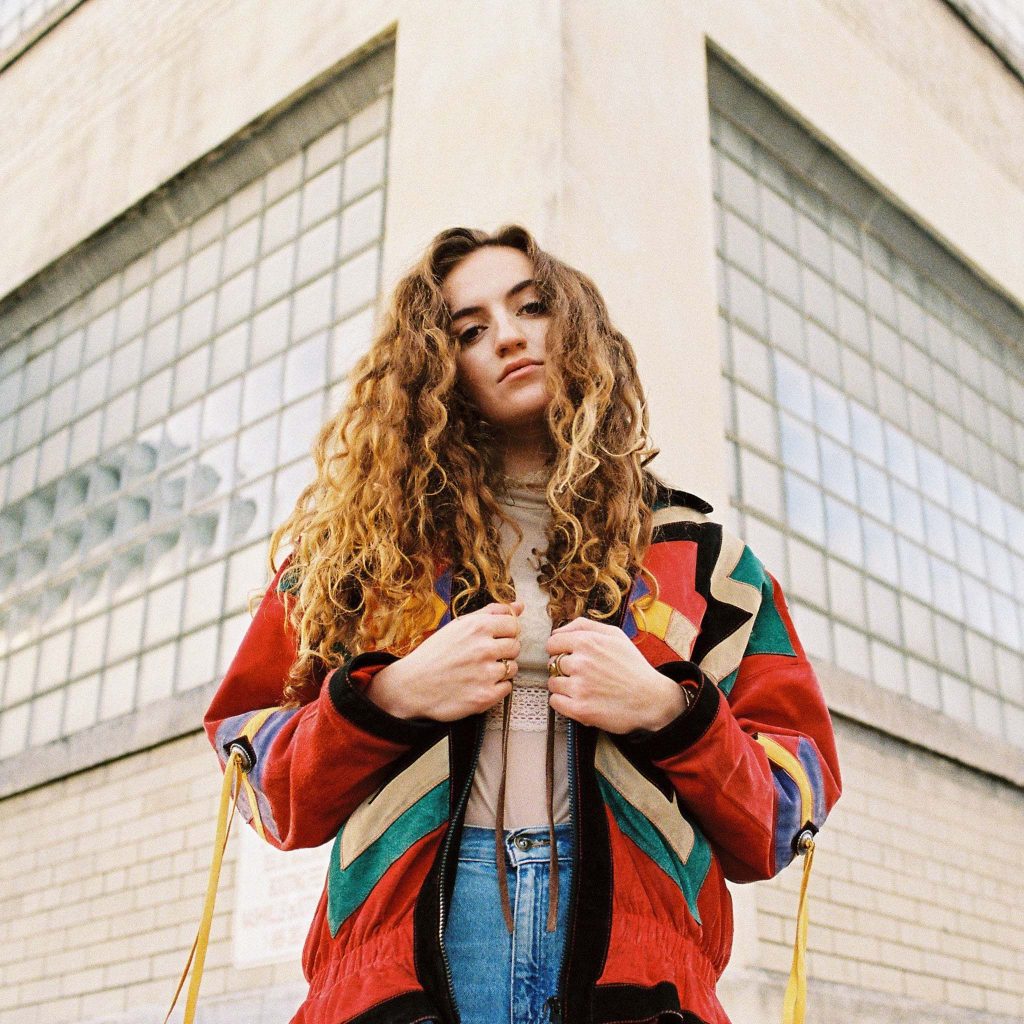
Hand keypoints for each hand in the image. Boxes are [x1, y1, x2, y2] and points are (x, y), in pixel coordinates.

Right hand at [366, 601, 523, 720]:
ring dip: (500, 670)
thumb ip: (491, 613)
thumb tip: (519, 606)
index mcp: (478, 627)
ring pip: (513, 668)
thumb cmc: (434, 654)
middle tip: (482, 657)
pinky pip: (507, 688)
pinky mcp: (485, 696)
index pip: (513, 625)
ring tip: (478, 672)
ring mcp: (486, 673)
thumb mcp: (459, 626)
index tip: (492, 639)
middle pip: (515, 646)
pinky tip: (479, 685)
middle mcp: (484, 648)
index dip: (504, 633)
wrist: (412, 686)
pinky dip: (496, 688)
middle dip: (503, 651)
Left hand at [545, 618, 687, 733]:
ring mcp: (579, 687)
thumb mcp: (615, 635)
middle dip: (563, 668)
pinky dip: (563, 702)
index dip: (559, 650)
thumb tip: (559, 631)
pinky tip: (579, 699)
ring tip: (583, 688)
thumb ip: (585, 626)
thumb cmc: (633, 667)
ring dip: (563, 686)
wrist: (652, 699)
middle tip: (582, 674)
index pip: (552, 643)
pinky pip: (555, 702)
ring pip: (552, 683)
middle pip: (552, 664)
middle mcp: (580, 663)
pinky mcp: (580, 709)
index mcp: (587, 642)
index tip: (568, 657)